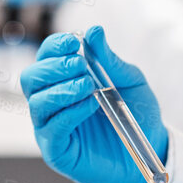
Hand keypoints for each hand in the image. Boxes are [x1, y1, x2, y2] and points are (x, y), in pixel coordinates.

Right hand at [20, 26, 167, 182]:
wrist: (151, 151)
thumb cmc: (138, 114)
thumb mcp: (130, 81)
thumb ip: (110, 60)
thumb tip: (94, 31)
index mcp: (64, 81)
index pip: (45, 58)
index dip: (54, 47)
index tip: (74, 42)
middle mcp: (52, 103)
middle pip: (31, 78)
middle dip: (53, 67)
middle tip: (81, 67)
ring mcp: (51, 127)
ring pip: (37, 103)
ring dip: (62, 89)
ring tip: (89, 86)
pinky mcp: (57, 151)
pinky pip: (51, 129)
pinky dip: (70, 112)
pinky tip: (91, 105)